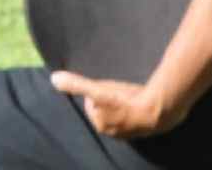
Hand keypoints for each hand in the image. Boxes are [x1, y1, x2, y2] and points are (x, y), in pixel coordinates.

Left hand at [50, 71, 185, 139]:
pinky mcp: (147, 128)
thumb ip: (76, 85)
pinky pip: (136, 115)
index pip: (91, 104)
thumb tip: (54, 78)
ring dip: (123, 103)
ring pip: (121, 112)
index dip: (96, 92)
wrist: (158, 110)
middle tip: (117, 88)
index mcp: (100, 126)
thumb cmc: (125, 101)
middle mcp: (115, 133)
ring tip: (129, 93)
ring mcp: (132, 132)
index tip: (105, 86)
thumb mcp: (96, 90)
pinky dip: (136, 107)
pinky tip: (141, 99)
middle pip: (106, 108)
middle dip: (109, 98)